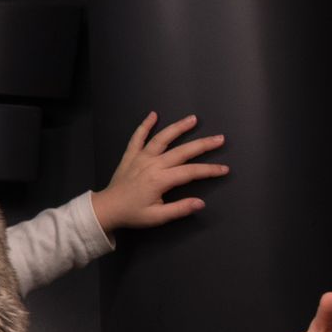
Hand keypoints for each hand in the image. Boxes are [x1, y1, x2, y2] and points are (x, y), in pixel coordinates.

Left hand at [91, 113, 228, 232]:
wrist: (106, 209)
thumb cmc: (132, 213)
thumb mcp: (157, 217)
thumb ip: (179, 209)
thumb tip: (201, 203)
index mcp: (160, 179)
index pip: (191, 172)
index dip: (210, 170)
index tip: (224, 169)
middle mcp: (152, 164)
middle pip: (182, 151)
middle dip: (203, 144)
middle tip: (219, 138)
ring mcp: (140, 157)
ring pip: (162, 138)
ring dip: (178, 127)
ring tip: (193, 119)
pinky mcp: (130, 155)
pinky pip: (137, 137)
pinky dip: (145, 125)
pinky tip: (153, 114)